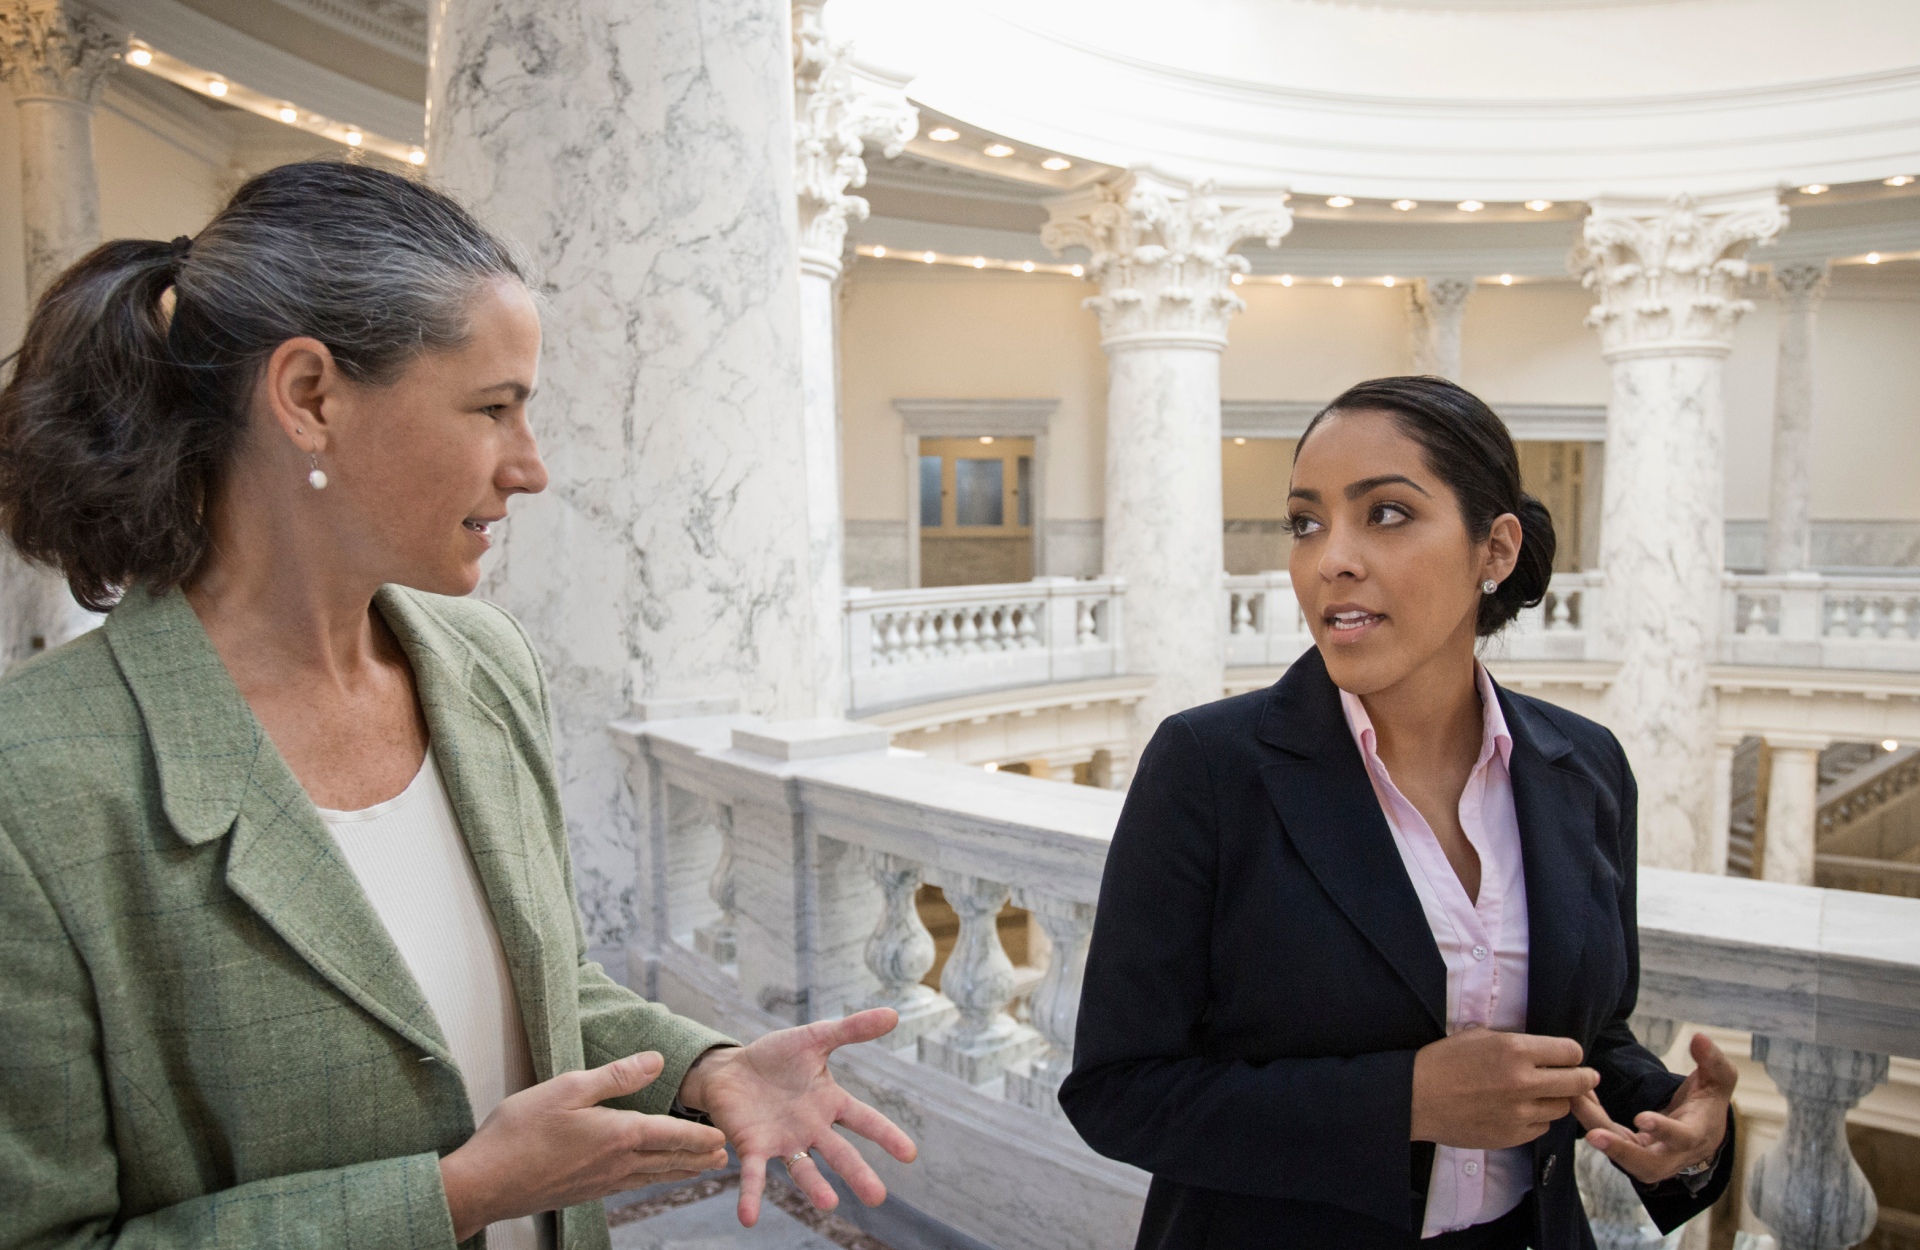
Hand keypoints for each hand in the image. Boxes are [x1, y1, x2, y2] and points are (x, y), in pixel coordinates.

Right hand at [439, 1051, 728, 1239]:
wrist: (485, 1183)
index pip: (672, 1134)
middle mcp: (616, 1164)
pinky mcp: (583, 1193)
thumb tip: (656, 1060)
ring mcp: (600, 1183)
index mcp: (618, 1135)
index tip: (724, 1137)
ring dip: (679, 1171)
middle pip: (669, 1160)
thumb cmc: (520, 1131)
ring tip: (698, 1169)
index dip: (700, 1135)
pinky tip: (646, 1178)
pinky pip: (628, 1185)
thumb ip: (616, 1076)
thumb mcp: (568, 1088)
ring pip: (651, 1176)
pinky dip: (650, 1179)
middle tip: (725, 1157)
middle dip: (699, 1157)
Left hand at [676, 1008, 917, 1227]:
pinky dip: (752, 1196)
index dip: (886, 1136)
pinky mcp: (753, 1147)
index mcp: (830, 1103)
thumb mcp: (815, 1038)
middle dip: (858, 1174)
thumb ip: (852, 1030)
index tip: (909, 1154)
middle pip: (840, 1153)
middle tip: (877, 1197)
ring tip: (828, 1206)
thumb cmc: (775, 1057)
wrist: (729, 1069)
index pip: (864, 1120)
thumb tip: (894, 1014)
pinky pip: (754, 1175)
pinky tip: (749, 1217)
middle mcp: (811, 1129)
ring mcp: (783, 1142)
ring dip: (815, 1188)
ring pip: (803, 1169)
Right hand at [1411, 1026, 1599, 1148]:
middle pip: (1578, 1082)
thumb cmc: (1442, 1062)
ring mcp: (1520, 1112)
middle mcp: (1523, 1081)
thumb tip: (1541, 1048)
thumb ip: (1513, 1041)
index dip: (1573, 1054)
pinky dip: (1536, 1119)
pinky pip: (1541, 1127)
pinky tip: (1519, 1111)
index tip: (1570, 1057)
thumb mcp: (1477, 1036)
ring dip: (1555, 1100)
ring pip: (1561, 1108)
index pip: (1571, 1052)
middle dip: (1584, 1079)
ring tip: (1539, 1095)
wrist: (1416, 1098)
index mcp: (1515, 1049)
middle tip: (1584, 1078)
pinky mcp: (1513, 1136)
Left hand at [1575, 1032, 1736, 1184]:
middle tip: (1594, 1135)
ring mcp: (1651, 1156)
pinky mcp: (1632, 1151)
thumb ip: (1713, 1061)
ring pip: (1621, 1153)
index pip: (1682, 1138)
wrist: (1702, 1131)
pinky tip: (1578, 1096)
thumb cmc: (1709, 1102)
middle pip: (1647, 1165)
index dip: (1663, 1130)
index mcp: (1697, 1135)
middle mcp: (1673, 1154)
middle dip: (1619, 1150)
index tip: (1642, 1119)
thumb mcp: (1719, 1080)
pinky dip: (1593, 1118)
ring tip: (1574, 1101)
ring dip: (1596, 1128)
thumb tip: (1700, 1038)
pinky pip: (1611, 1138)